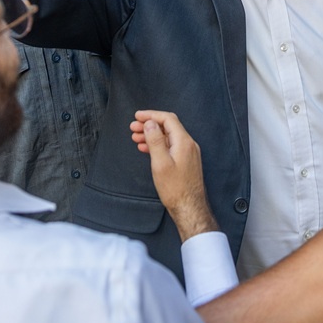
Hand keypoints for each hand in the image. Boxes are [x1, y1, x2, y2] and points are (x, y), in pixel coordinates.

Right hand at [130, 110, 217, 240]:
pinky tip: (146, 148)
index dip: (151, 115)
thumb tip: (150, 123)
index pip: (168, 119)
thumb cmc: (175, 189)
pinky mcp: (186, 161)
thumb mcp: (160, 163)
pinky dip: (157, 144)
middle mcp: (188, 144)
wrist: (189, 207)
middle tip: (133, 127)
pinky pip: (170, 146)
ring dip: (152, 135)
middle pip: (168, 126)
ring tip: (136, 137)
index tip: (137, 116)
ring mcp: (188, 153)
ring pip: (168, 137)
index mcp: (184, 142)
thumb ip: (155, 141)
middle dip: (149, 124)